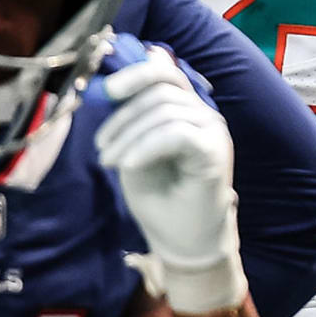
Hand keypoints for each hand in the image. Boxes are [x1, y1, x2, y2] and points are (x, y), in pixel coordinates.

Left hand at [96, 47, 247, 313]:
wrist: (184, 243)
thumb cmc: (160, 200)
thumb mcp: (135, 152)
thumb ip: (131, 120)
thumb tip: (112, 86)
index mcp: (186, 109)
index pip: (165, 73)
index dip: (134, 73)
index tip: (106, 91)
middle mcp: (204, 114)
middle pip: (162, 88)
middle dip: (123, 115)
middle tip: (101, 146)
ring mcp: (213, 131)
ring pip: (165, 111)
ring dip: (128, 136)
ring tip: (109, 162)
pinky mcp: (214, 152)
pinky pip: (176, 134)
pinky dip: (146, 146)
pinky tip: (129, 165)